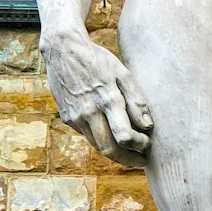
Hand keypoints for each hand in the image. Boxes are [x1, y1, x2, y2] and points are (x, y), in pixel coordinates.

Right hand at [42, 34, 151, 166]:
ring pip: (97, 146)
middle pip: (109, 150)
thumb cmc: (97, 60)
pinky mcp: (68, 118)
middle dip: (129, 159)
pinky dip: (102, 140)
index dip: (139, 145)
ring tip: (131, 151)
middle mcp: (89, 112)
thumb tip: (148, 125)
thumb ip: (136, 100)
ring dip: (116, 153)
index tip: (148, 143)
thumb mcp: (122, 73)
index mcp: (107, 99)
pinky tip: (112, 134)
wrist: (63, 50)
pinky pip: (88, 135)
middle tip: (142, 160)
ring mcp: (76, 117)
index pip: (124, 137)